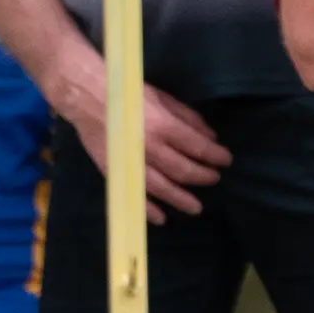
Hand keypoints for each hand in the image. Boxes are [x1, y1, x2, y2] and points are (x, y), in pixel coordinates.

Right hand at [55, 66, 231, 224]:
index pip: (197, 147)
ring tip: (196, 207)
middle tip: (213, 178)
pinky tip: (162, 218)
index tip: (226, 160)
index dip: (215, 156)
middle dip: (203, 177)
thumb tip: (210, 136)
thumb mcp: (163, 97)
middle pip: (183, 170)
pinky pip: (134, 195)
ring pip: (162, 188)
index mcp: (163, 125)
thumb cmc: (129, 94)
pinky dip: (148, 209)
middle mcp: (150, 147)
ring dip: (181, 199)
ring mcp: (131, 162)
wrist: (87, 97)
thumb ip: (188, 117)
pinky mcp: (115, 171)